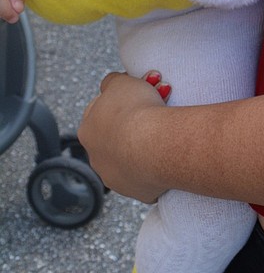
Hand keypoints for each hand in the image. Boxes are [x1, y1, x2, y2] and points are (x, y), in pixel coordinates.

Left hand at [78, 73, 168, 202]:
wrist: (156, 145)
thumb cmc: (137, 110)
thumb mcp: (121, 81)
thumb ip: (112, 81)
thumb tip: (110, 84)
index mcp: (87, 130)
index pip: (99, 112)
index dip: (119, 101)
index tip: (137, 96)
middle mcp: (96, 157)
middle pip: (115, 136)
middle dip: (132, 124)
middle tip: (154, 111)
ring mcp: (115, 178)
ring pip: (129, 159)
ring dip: (143, 147)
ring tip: (164, 133)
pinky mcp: (137, 192)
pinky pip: (147, 176)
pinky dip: (156, 166)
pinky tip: (167, 154)